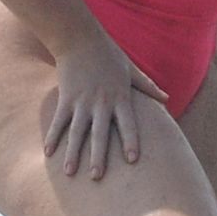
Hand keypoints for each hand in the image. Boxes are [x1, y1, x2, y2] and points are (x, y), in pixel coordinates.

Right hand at [45, 38, 168, 179]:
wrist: (79, 38)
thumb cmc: (109, 54)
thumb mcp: (131, 69)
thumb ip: (148, 86)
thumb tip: (167, 99)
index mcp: (120, 97)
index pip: (127, 123)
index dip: (130, 141)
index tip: (132, 160)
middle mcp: (100, 102)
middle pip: (100, 133)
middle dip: (98, 156)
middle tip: (97, 177)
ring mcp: (81, 102)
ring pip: (77, 132)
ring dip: (73, 153)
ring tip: (69, 172)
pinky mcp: (65, 98)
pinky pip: (58, 121)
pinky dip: (53, 136)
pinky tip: (49, 153)